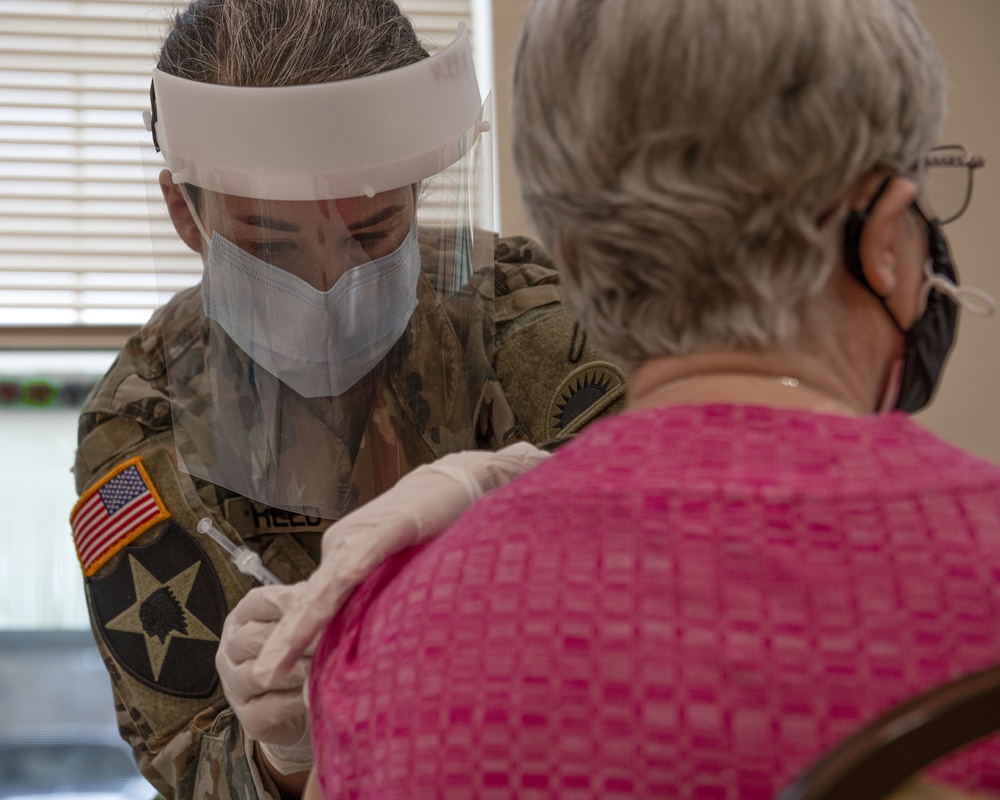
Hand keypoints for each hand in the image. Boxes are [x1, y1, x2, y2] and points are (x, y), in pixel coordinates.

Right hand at [215, 585, 313, 773]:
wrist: (303, 706)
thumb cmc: (307, 654)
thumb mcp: (308, 623)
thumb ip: (313, 609)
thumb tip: (334, 594)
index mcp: (244, 618)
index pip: (259, 603)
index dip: (288, 601)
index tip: (317, 599)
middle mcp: (232, 650)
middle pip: (254, 639)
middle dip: (295, 638)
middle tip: (329, 637)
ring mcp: (235, 685)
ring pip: (259, 674)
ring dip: (298, 669)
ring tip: (327, 664)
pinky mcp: (249, 718)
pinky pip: (270, 708)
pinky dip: (297, 700)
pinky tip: (316, 692)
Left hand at [252, 442, 549, 685]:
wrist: (463, 480)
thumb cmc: (439, 530)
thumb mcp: (405, 574)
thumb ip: (383, 602)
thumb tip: (376, 647)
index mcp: (345, 558)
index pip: (316, 605)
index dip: (295, 640)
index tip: (273, 675)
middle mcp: (345, 546)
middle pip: (311, 599)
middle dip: (283, 640)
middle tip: (258, 676)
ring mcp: (365, 534)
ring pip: (328, 584)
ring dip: (302, 623)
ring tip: (277, 657)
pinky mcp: (393, 524)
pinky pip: (364, 555)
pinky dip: (346, 579)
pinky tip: (326, 603)